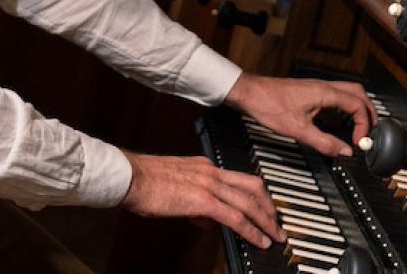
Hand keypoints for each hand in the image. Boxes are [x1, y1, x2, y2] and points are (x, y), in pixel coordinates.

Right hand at [119, 152, 285, 248]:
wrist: (130, 177)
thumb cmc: (144, 182)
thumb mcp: (175, 188)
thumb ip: (194, 202)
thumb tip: (207, 220)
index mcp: (205, 166)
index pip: (238, 178)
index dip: (255, 195)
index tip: (263, 208)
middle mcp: (211, 171)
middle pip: (253, 186)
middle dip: (269, 206)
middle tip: (276, 222)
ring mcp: (209, 184)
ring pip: (249, 202)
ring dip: (266, 221)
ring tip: (275, 236)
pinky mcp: (204, 200)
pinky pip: (236, 217)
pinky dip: (251, 230)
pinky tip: (258, 240)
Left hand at [224, 73, 377, 155]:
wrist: (249, 92)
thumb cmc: (269, 105)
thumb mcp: (298, 130)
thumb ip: (324, 142)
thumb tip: (345, 152)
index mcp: (325, 93)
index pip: (358, 105)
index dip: (365, 124)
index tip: (359, 142)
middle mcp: (324, 86)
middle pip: (359, 94)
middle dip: (369, 113)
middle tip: (369, 133)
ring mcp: (318, 87)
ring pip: (349, 92)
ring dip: (358, 108)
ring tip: (360, 127)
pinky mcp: (310, 91)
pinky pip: (337, 95)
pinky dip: (345, 107)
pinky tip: (339, 121)